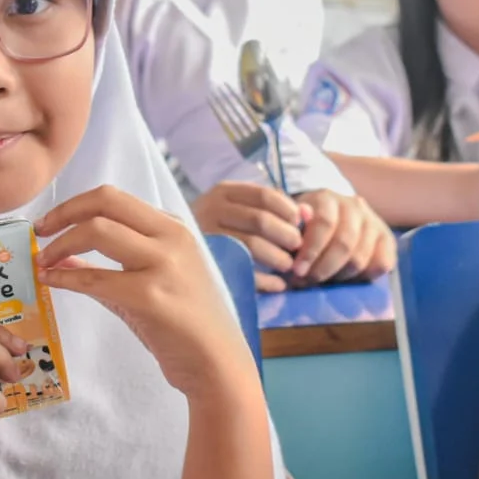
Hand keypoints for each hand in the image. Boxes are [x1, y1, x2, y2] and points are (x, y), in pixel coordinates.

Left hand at [35, 186, 252, 398]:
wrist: (217, 364)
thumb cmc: (184, 325)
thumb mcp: (151, 281)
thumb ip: (110, 264)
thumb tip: (61, 255)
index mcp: (172, 228)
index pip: (114, 198)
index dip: (73, 205)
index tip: (50, 222)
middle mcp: (171, 237)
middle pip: (105, 201)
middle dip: (63, 213)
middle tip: (39, 232)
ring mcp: (164, 264)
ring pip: (97, 230)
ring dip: (59, 245)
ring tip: (42, 262)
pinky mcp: (151, 297)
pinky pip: (94, 278)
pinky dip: (64, 277)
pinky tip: (50, 282)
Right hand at [190, 181, 304, 292]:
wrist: (169, 247)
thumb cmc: (217, 227)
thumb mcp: (240, 208)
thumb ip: (276, 208)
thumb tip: (309, 214)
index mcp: (223, 192)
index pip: (265, 195)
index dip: (289, 211)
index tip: (299, 226)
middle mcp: (211, 210)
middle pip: (261, 220)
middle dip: (287, 237)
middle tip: (298, 250)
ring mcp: (206, 236)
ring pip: (252, 245)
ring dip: (279, 259)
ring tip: (288, 267)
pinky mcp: (205, 263)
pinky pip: (242, 271)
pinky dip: (266, 281)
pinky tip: (278, 285)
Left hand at [288, 190, 396, 286]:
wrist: (330, 216)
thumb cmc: (305, 225)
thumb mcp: (292, 222)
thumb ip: (293, 224)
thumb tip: (300, 217)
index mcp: (328, 198)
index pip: (324, 223)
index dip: (311, 250)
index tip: (297, 271)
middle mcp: (354, 206)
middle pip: (344, 243)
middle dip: (323, 268)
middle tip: (308, 281)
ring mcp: (373, 221)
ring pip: (360, 257)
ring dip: (339, 276)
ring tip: (323, 282)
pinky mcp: (387, 239)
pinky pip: (383, 264)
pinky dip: (365, 277)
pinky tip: (348, 280)